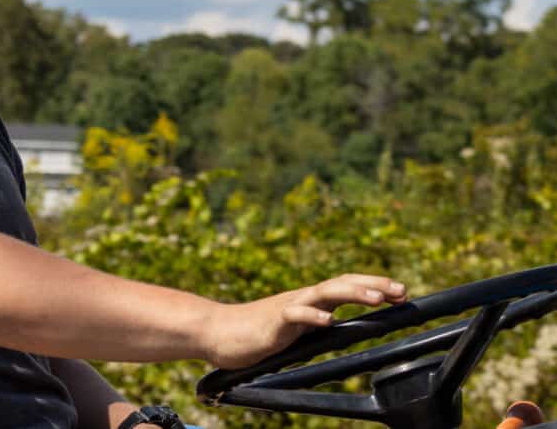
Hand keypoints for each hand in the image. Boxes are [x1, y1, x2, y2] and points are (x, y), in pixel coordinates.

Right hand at [201, 274, 407, 368]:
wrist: (217, 332)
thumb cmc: (255, 334)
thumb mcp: (295, 331)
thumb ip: (315, 328)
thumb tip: (342, 331)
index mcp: (309, 302)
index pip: (346, 286)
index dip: (374, 285)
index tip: (402, 292)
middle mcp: (302, 298)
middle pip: (341, 283)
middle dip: (373, 284)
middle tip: (401, 290)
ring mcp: (287, 307)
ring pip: (324, 293)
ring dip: (352, 293)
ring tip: (377, 297)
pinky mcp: (272, 322)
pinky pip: (294, 316)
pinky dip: (312, 316)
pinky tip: (328, 320)